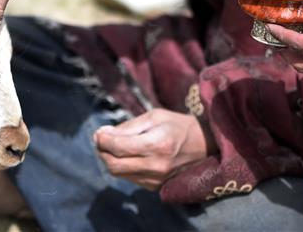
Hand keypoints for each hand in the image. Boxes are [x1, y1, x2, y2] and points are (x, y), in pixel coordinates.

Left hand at [93, 108, 212, 190]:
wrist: (204, 145)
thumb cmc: (177, 125)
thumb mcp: (154, 116)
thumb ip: (128, 127)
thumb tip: (103, 134)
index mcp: (156, 144)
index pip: (117, 147)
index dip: (102, 139)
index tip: (98, 132)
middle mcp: (156, 165)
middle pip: (113, 165)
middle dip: (101, 151)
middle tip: (101, 139)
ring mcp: (156, 179)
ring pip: (119, 173)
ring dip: (109, 159)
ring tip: (112, 145)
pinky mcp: (156, 186)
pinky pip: (129, 178)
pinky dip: (122, 166)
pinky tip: (126, 155)